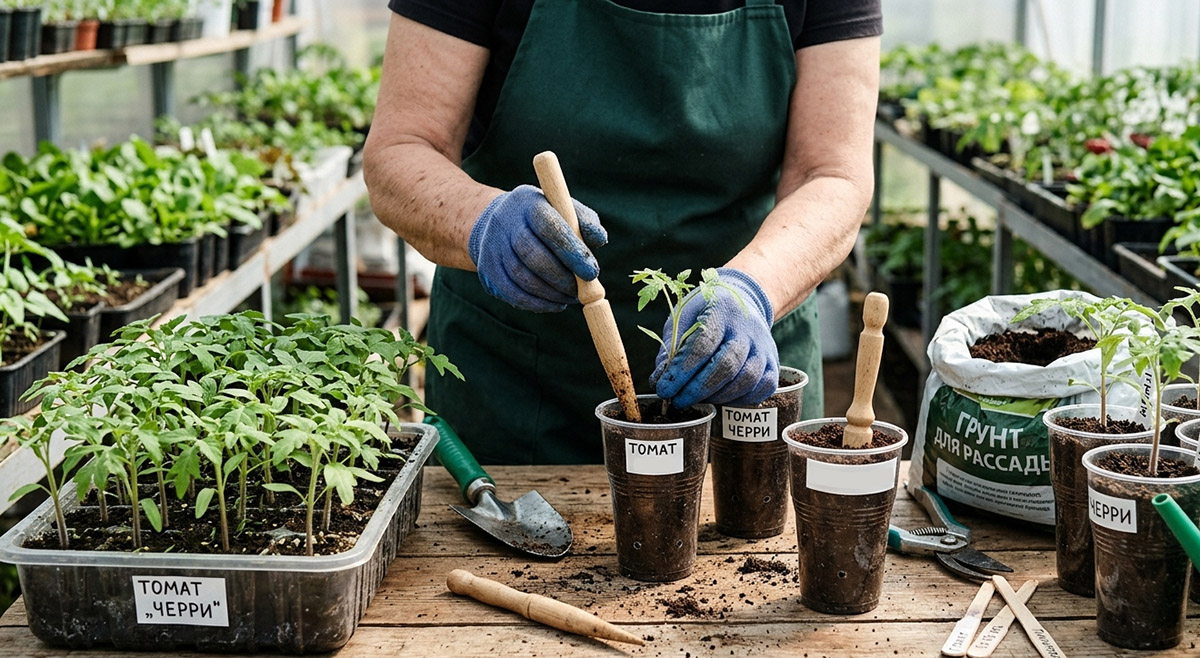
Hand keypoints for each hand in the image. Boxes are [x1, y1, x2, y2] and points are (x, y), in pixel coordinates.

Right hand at [468, 185, 606, 311]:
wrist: (500, 222)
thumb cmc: (544, 218)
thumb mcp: (565, 210)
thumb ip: (585, 222)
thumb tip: (599, 239)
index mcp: (529, 203)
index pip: (549, 227)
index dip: (571, 251)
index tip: (592, 272)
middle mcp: (506, 222)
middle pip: (532, 255)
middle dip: (561, 278)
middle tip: (580, 291)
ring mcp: (493, 246)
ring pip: (521, 277)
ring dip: (550, 294)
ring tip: (570, 297)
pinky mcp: (488, 268)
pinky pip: (512, 292)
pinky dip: (537, 303)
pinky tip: (555, 303)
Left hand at [651, 268, 778, 407]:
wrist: (742, 300)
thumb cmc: (705, 313)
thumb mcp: (682, 319)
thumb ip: (670, 349)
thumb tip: (659, 381)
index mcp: (721, 310)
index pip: (702, 345)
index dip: (681, 371)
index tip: (663, 389)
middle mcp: (747, 328)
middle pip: (727, 365)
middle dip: (698, 389)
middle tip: (677, 400)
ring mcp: (764, 346)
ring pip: (746, 380)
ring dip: (717, 397)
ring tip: (696, 400)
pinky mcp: (774, 363)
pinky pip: (762, 388)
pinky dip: (740, 399)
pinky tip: (720, 398)